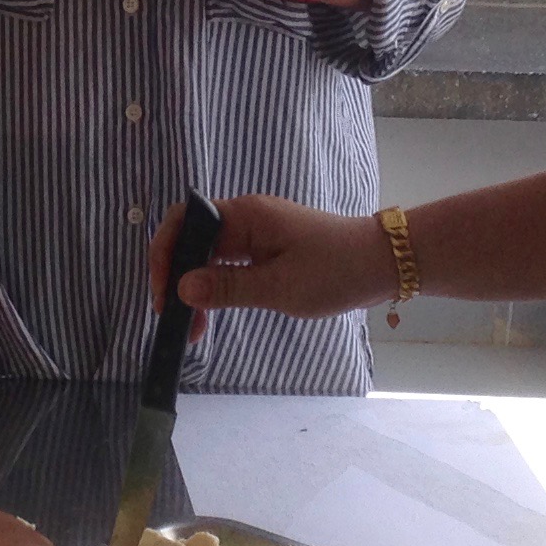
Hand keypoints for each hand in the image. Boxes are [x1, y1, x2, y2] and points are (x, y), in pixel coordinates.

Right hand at [151, 192, 397, 322]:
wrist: (383, 263)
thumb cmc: (336, 270)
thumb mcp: (279, 287)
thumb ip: (228, 287)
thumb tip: (182, 288)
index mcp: (245, 215)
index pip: (184, 222)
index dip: (163, 255)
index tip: (163, 295)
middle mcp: (245, 218)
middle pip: (191, 240)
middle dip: (175, 278)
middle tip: (174, 321)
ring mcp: (256, 233)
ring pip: (208, 256)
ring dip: (194, 288)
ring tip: (192, 329)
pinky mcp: (267, 249)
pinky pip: (228, 264)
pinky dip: (215, 287)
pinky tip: (212, 314)